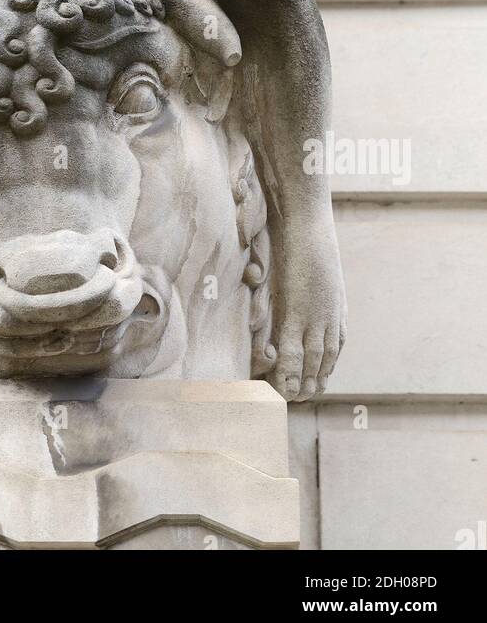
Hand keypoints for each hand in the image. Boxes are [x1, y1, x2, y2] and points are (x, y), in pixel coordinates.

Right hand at [267, 221, 346, 399]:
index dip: (329, 364)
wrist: (310, 223)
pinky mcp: (297, 310)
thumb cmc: (310, 238)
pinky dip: (289, 370)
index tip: (322, 380)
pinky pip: (292, 348)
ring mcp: (315, 315)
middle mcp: (331, 315)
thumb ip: (319, 285)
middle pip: (327, 358)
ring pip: (312, 359)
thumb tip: (316, 291)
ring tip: (296, 399)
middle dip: (318, 379)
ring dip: (305, 382)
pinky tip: (284, 386)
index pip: (337, 344)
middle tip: (308, 397)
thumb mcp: (321, 266)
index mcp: (338, 306)